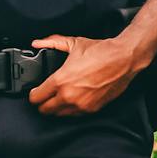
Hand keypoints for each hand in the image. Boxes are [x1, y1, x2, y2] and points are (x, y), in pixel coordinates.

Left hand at [27, 33, 142, 116]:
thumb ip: (52, 42)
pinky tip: (72, 100)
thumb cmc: (102, 52)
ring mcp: (81, 105)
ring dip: (56, 108)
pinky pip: (74, 115)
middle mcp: (69, 96)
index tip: (35, 91)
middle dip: (42, 103)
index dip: (33, 94)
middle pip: (44, 110)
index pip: (35, 98)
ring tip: (58, 97)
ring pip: (58, 115)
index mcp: (60, 81)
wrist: (124, 59)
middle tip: (44, 96)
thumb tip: (38, 42)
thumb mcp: (74, 43)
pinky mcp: (91, 109)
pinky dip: (70, 109)